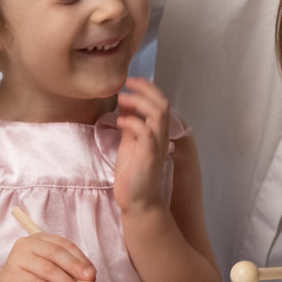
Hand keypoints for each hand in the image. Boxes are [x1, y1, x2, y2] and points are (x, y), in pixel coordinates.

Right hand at [0, 231, 94, 281]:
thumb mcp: (56, 277)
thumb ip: (70, 274)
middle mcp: (26, 245)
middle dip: (75, 268)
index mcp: (39, 240)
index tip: (92, 273)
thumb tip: (91, 277)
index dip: (80, 258)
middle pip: (55, 253)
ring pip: (48, 270)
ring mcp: (16, 259)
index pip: (64, 244)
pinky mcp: (11, 277)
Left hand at [113, 78, 170, 215]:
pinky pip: (145, 132)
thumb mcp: (129, 142)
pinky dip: (132, 122)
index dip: (149, 89)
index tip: (133, 80)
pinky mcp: (149, 156)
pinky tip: (119, 122)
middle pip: (162, 104)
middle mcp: (161, 137)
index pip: (160, 103)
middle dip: (145, 90)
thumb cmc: (132, 174)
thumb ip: (130, 123)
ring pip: (158, 114)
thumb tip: (125, 104)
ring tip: (122, 98)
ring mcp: (157, 146)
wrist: (137, 202)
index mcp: (157, 133)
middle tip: (128, 83)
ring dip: (139, 102)